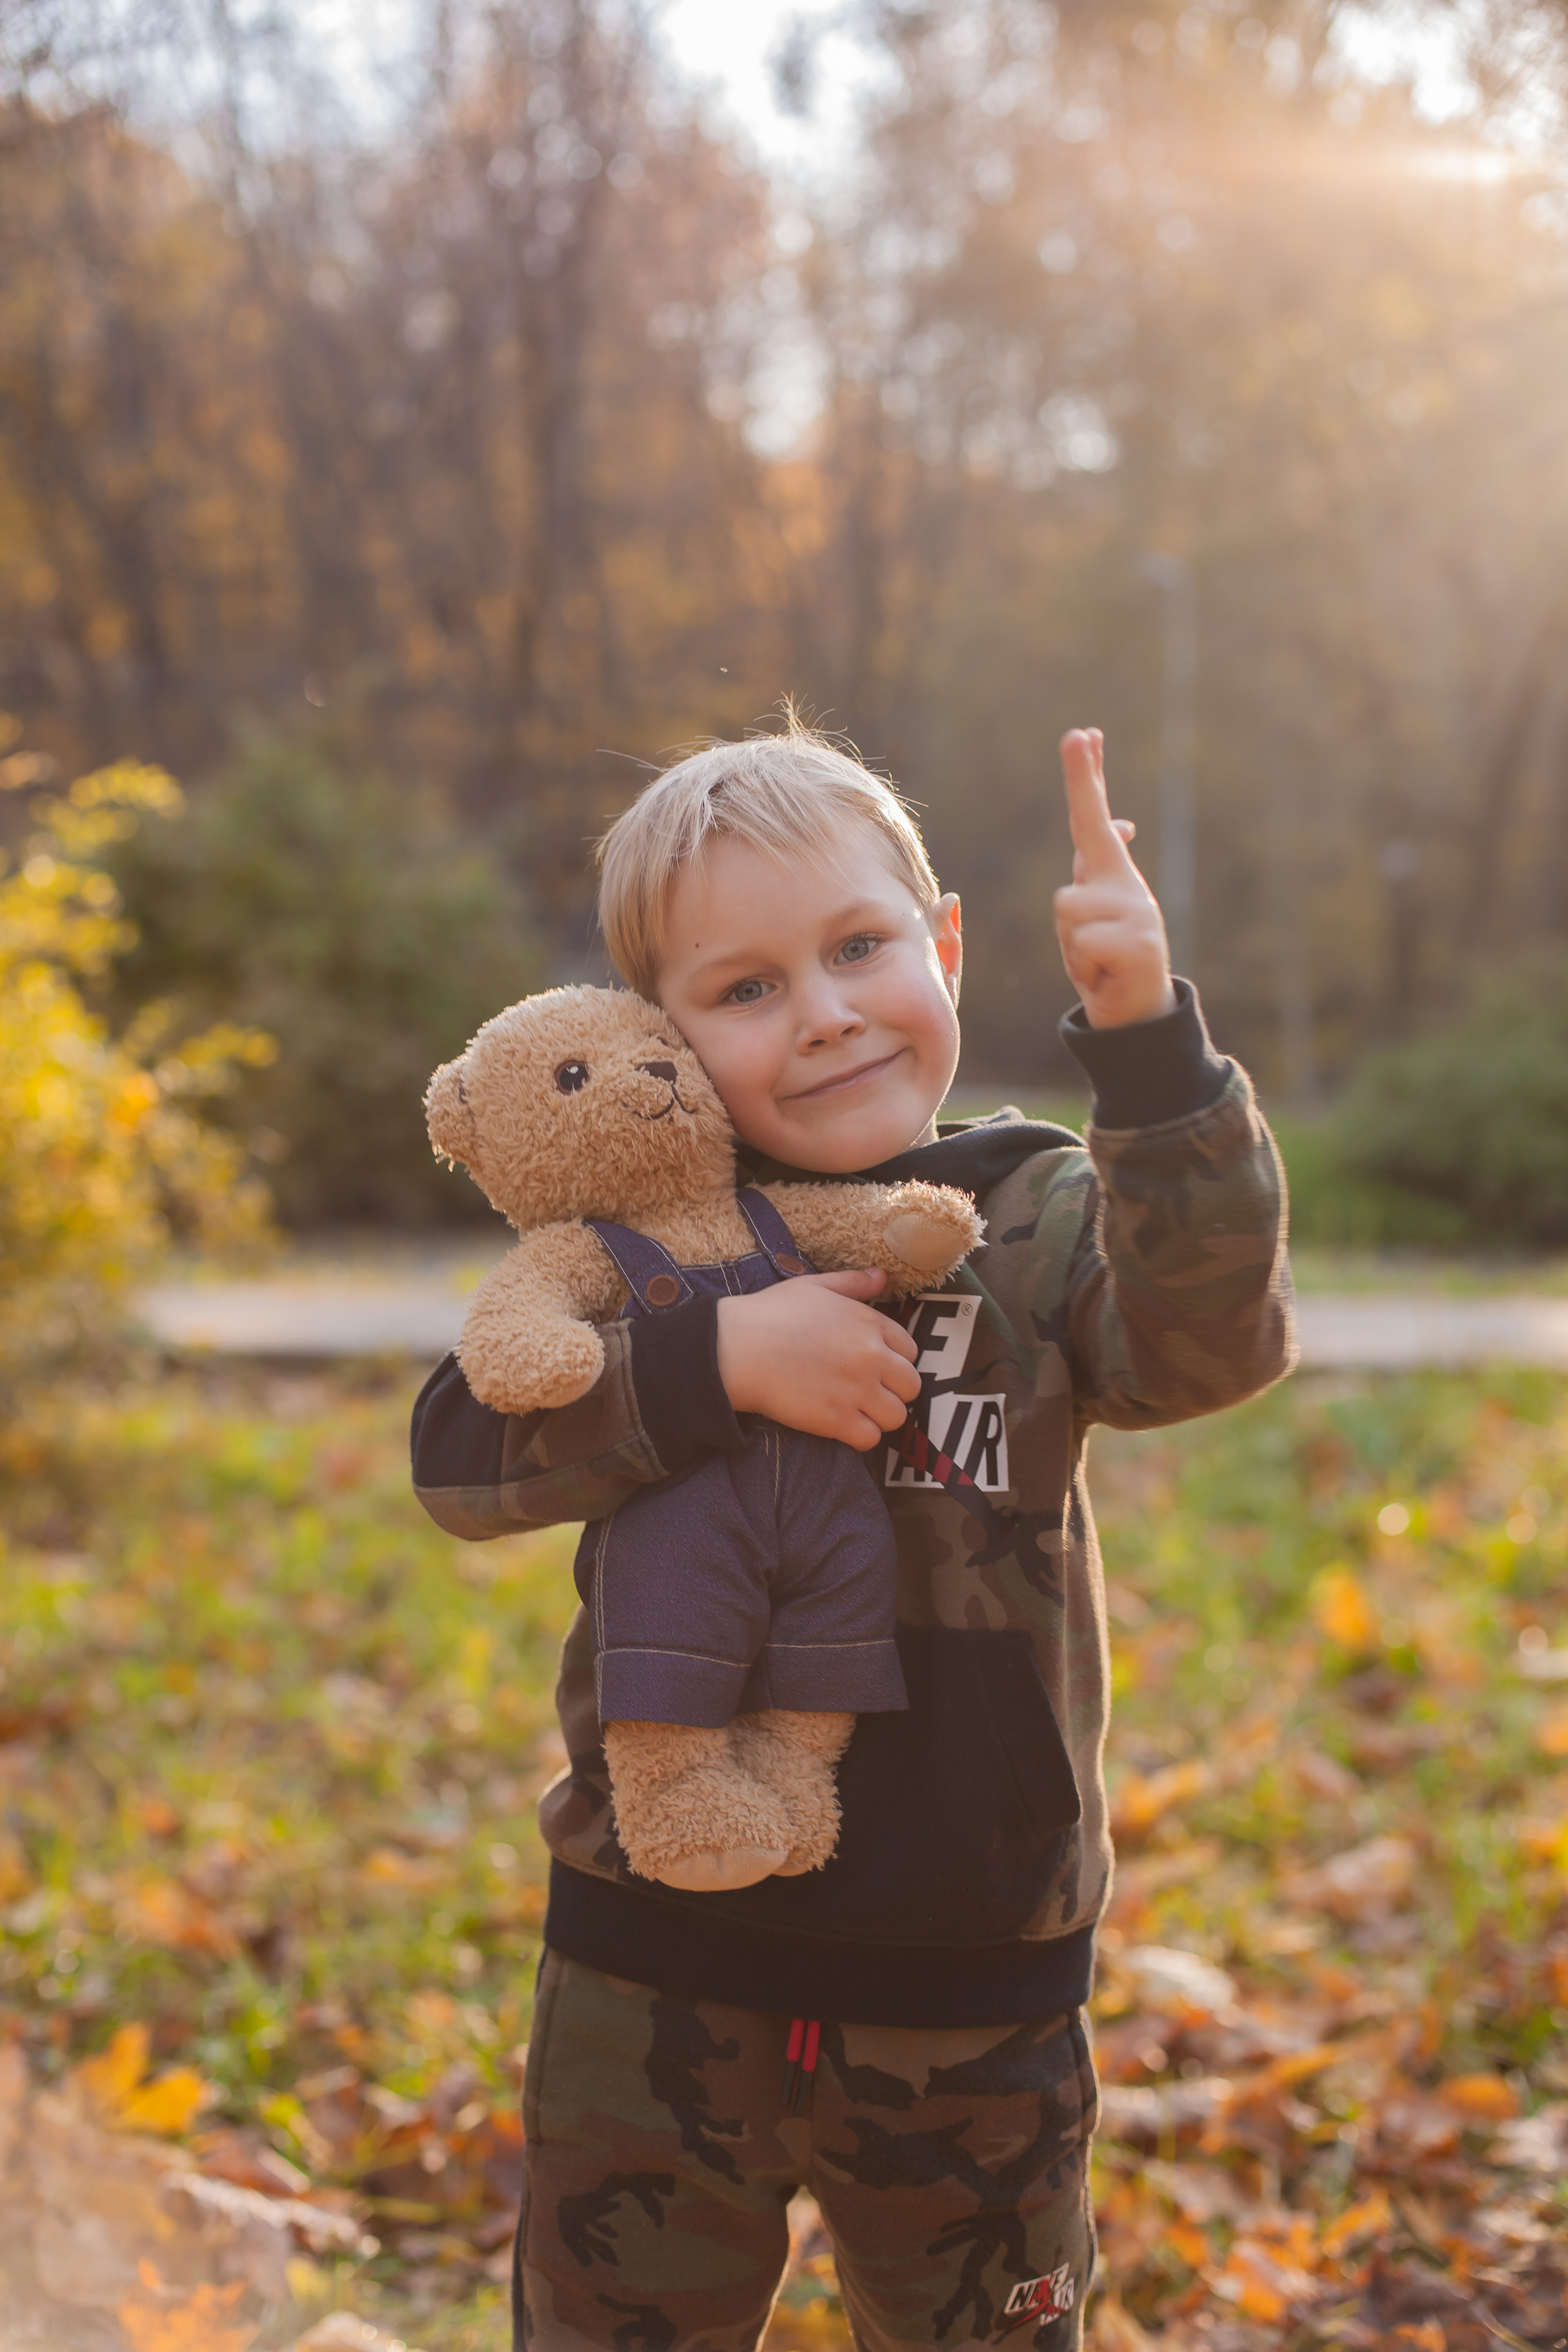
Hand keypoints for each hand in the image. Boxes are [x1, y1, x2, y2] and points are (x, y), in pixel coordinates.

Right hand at [716, 1269, 920, 1450]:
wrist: (737, 1348)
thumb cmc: (771, 1314)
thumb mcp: (814, 1286)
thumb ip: (853, 1283)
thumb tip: (883, 1276)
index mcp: (869, 1324)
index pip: (910, 1350)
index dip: (894, 1360)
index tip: (874, 1366)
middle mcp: (871, 1357)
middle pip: (911, 1386)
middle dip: (894, 1390)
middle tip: (869, 1391)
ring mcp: (856, 1391)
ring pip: (896, 1416)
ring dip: (881, 1416)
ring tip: (858, 1411)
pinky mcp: (837, 1420)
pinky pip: (871, 1439)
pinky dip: (860, 1436)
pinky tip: (843, 1426)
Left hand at [1053, 727, 1176, 1029]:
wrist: (1134, 1014)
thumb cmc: (1105, 962)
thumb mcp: (1094, 913)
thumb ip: (1097, 869)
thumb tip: (1123, 825)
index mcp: (1111, 877)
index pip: (1094, 819)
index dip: (1086, 777)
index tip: (1082, 733)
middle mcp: (1127, 885)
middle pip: (1089, 834)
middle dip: (1083, 781)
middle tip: (1079, 730)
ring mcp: (1138, 913)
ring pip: (1068, 905)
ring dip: (1069, 943)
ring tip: (1092, 959)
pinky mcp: (1140, 945)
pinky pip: (1083, 942)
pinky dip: (1084, 965)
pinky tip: (1104, 973)